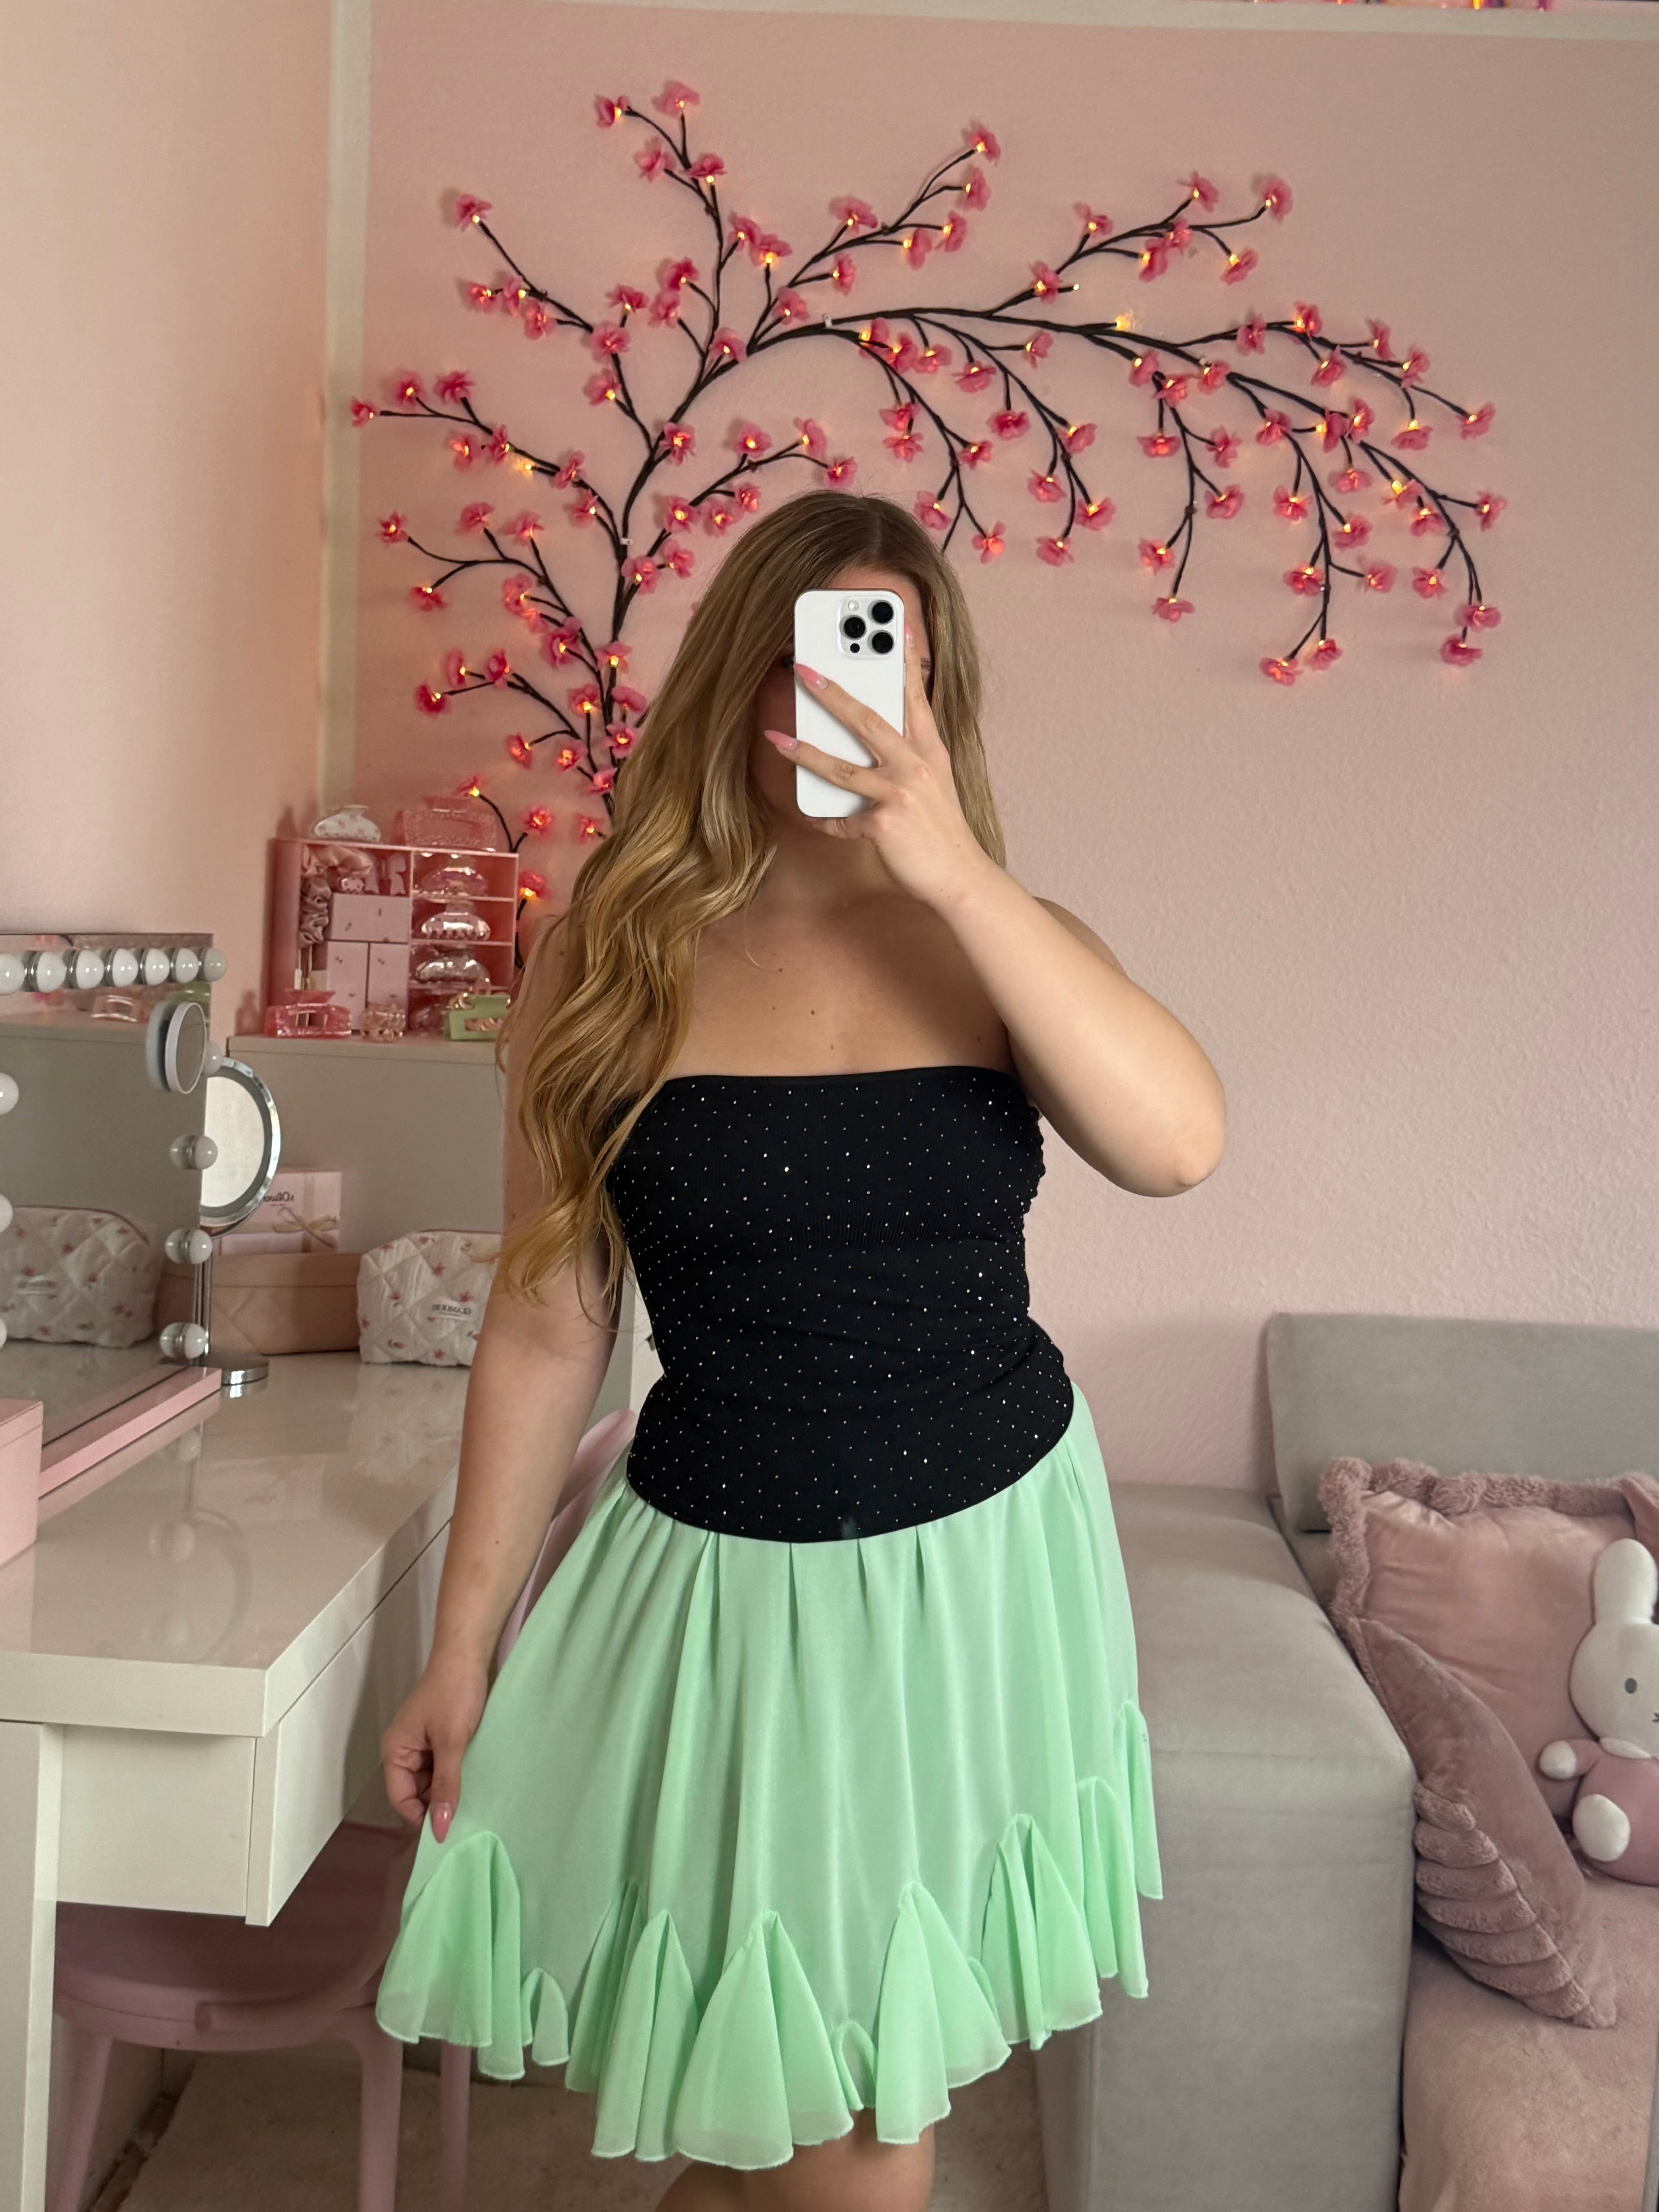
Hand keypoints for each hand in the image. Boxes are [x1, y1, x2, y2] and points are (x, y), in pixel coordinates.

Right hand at [380, 1652, 489, 1840]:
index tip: (448, 1830)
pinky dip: (455, 1774)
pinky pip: (443, 1766)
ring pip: (431, 1781)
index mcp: (395, 1751)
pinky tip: (473, 1779)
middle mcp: (403, 1750)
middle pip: (415, 1793)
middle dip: (436, 1804)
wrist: (469, 1653)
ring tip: (473, 1797)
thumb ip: (446, 1786)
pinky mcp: (439, 1737)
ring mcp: (422, 1743)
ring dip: (448, 1789)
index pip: (401, 1799)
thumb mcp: (451, 1743)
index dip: (421, 1817)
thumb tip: (438, 1830)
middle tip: (466, 1815)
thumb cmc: (455, 1693)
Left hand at [763, 622, 996, 911]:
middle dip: (831, 692)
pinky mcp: (884, 824)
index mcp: (931, 750)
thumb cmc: (942, 830)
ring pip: (842, 767)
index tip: (895, 625)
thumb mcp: (935, 783)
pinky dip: (827, 821)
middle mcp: (917, 765)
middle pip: (867, 719)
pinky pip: (842, 820)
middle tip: (804, 670)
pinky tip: (815, 818)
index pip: (915, 697)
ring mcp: (900, 794)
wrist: (960, 877)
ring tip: (777, 739)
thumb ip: (909, 755)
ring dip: (804, 752)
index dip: (904, 660)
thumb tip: (872, 738)